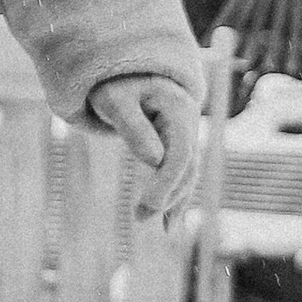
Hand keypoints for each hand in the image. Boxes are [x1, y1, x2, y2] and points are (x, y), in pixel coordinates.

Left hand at [87, 74, 203, 222]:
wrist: (123, 70)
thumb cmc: (113, 83)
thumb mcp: (114, 101)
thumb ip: (132, 127)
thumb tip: (154, 160)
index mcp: (177, 109)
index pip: (179, 154)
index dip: (166, 182)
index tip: (149, 207)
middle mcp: (189, 122)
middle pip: (187, 167)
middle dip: (168, 195)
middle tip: (141, 217)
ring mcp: (185, 134)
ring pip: (188, 172)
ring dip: (177, 201)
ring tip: (165, 231)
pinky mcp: (176, 144)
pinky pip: (181, 172)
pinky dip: (175, 195)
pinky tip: (168, 224)